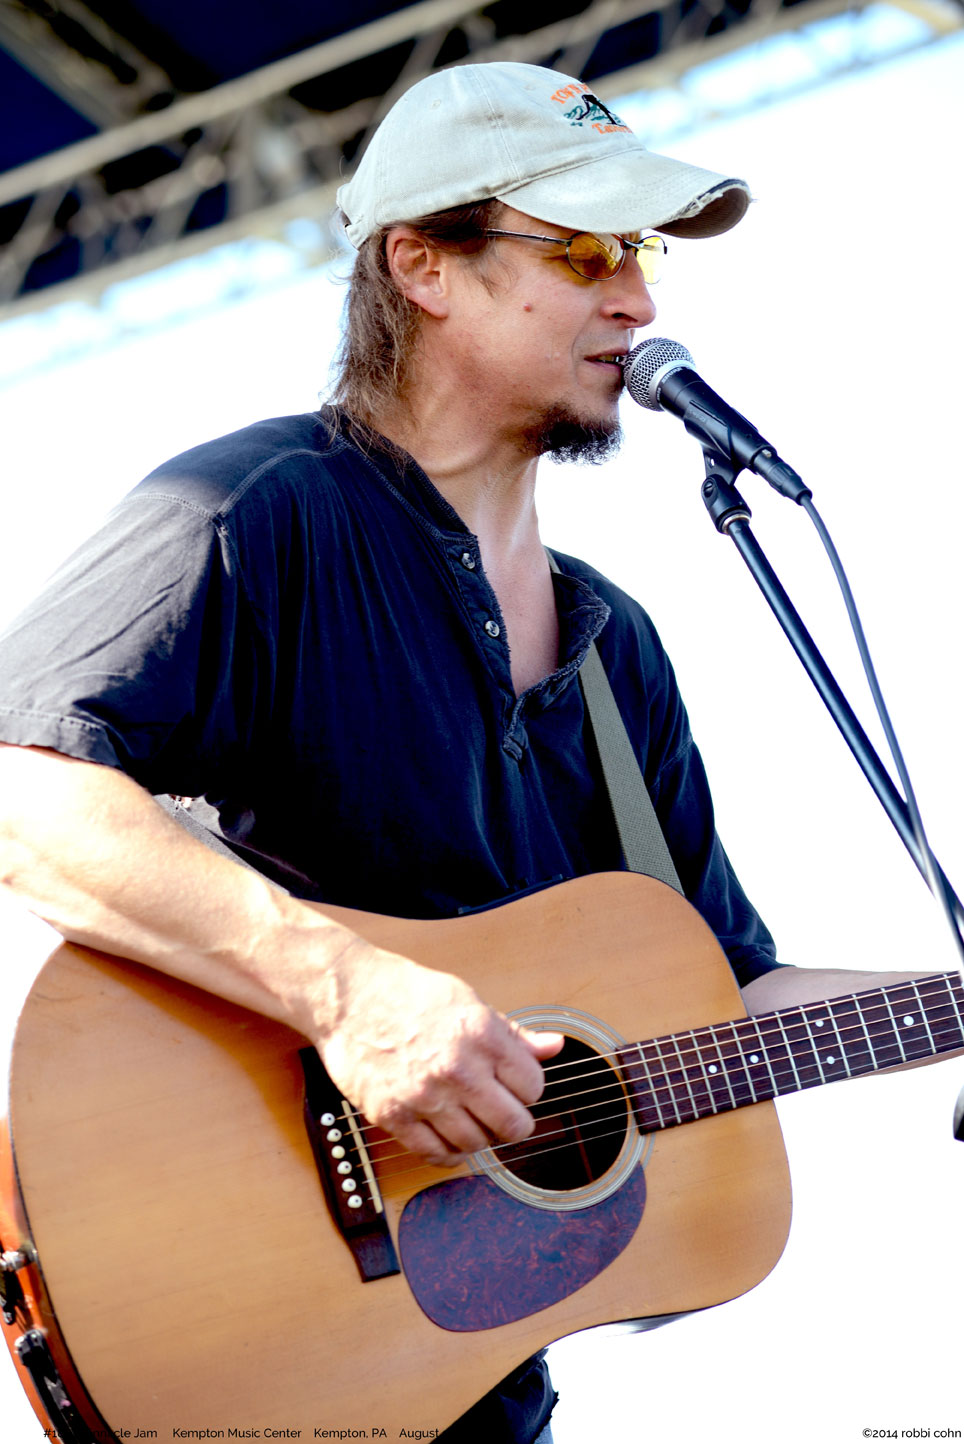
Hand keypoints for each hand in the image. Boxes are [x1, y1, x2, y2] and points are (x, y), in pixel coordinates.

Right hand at [314, 939, 562, 1166]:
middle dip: (513, 1122)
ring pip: (476, 1145)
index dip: (527, 1088)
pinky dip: (447, 1154)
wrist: (348, 996)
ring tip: (470, 1120)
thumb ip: (512, 1033)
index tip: (515, 1086)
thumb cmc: (408, 992)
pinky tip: (447, 1138)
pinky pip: (434, 1155)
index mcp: (482, 1034)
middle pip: (513, 1125)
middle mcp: (458, 1068)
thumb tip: (553, 1047)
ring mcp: (424, 1095)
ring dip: (479, 1138)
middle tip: (501, 1113)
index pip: (533, 1086)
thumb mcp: (468, 1001)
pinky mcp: (393, 1115)